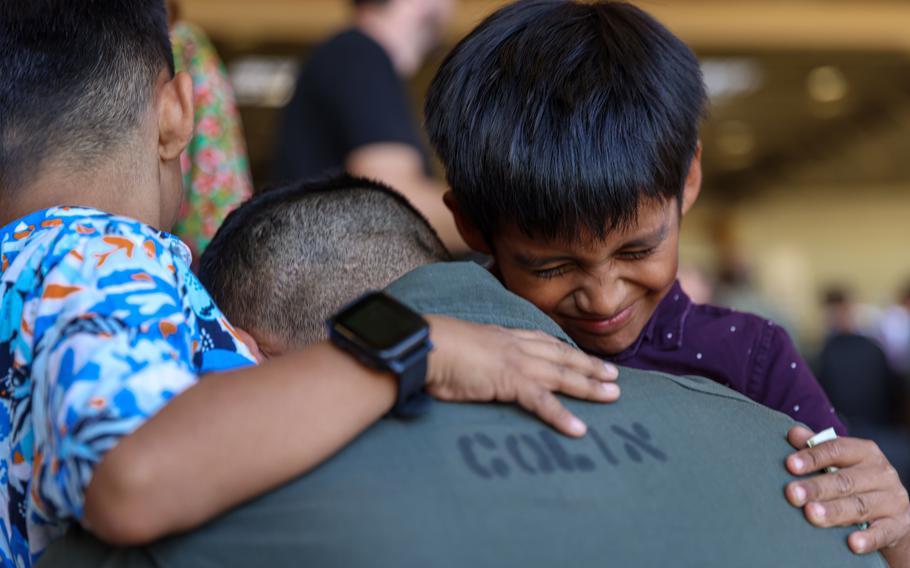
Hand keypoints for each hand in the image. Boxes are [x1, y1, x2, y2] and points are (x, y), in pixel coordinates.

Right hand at [425, 316, 619, 437]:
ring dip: (589, 386)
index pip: (544, 342)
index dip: (567, 350)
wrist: (425, 345)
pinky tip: (578, 429)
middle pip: (562, 356)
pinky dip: (562, 416)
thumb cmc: (434, 349)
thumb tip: (474, 367)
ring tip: (613, 396)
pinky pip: (542, 401)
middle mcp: (516, 346)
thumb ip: (477, 358)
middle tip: (614, 375)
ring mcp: (516, 363)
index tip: (584, 355)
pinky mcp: (509, 381)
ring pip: (562, 375)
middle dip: (590, 365)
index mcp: (504, 336)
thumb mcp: (463, 349)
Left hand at [784, 426, 909, 558]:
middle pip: (845, 480)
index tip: (789, 465)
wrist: (893, 510)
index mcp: (865, 452)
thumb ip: (817, 447)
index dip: (813, 457)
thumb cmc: (854, 479)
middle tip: (792, 494)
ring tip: (811, 514)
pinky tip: (852, 543)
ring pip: (860, 506)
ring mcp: (893, 500)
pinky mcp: (899, 525)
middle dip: (817, 487)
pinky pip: (883, 532)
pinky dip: (868, 538)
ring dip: (834, 511)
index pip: (837, 450)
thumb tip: (793, 433)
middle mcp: (882, 473)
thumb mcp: (839, 461)